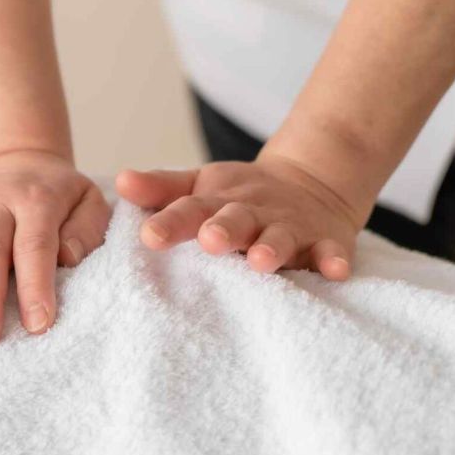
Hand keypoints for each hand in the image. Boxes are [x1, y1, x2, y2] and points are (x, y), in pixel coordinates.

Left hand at [115, 154, 370, 279]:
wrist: (309, 183)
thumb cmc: (237, 196)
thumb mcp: (199, 185)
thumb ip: (161, 189)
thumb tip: (119, 182)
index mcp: (215, 201)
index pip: (188, 209)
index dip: (170, 221)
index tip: (148, 236)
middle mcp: (251, 213)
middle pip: (234, 220)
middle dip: (223, 230)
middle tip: (210, 240)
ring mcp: (288, 227)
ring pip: (278, 238)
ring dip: (272, 249)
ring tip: (261, 262)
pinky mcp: (324, 241)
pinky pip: (330, 252)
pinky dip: (334, 260)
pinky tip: (335, 271)